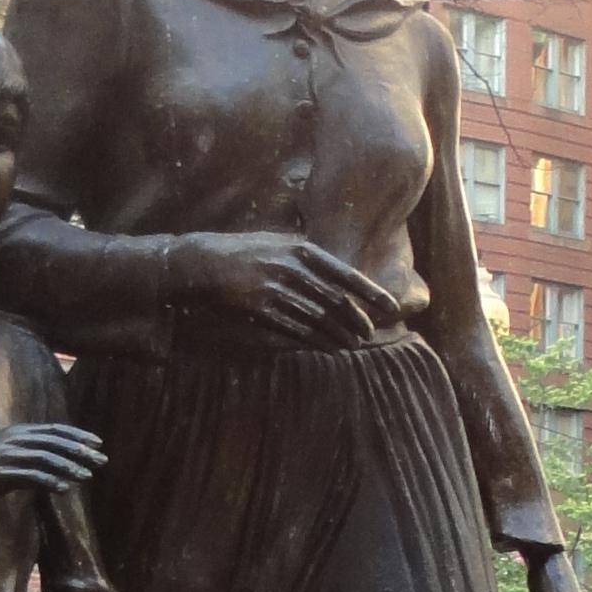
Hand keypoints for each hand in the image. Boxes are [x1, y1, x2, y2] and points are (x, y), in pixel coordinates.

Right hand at [0, 420, 109, 493]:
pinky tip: (64, 489)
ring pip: (46, 458)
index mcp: (18, 431)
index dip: (77, 435)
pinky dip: (49, 482)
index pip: (54, 430)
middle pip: (55, 442)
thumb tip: (54, 471)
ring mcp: (9, 455)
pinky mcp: (2, 472)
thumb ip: (30, 459)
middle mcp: (15, 439)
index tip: (97, 443)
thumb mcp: (6, 454)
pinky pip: (31, 477)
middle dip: (81, 450)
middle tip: (101, 459)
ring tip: (87, 476)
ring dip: (69, 467)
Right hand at [173, 234, 395, 346]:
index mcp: (300, 250)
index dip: (370, 293)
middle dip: (357, 320)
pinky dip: (316, 341)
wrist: (201, 263)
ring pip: (319, 318)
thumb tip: (335, 268)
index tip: (390, 307)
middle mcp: (291, 269)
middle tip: (370, 334)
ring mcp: (275, 290)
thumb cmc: (242, 253)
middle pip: (336, 300)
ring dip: (340, 335)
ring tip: (353, 345)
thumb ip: (305, 255)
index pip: (345, 274)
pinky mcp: (260, 311)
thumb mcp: (277, 243)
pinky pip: (296, 330)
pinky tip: (329, 348)